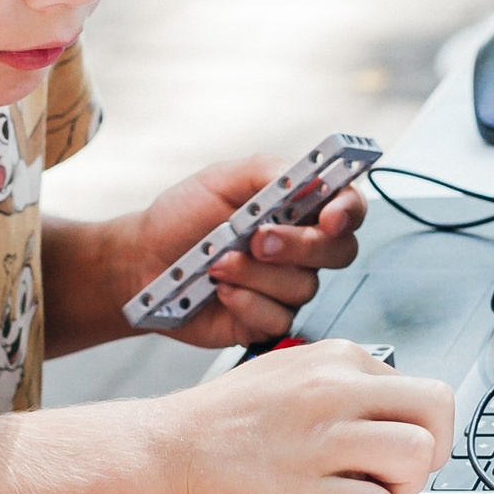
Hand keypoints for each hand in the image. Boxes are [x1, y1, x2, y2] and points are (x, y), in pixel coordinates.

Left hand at [117, 154, 368, 348]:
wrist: (144, 261)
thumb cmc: (182, 217)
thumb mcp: (220, 179)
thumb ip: (267, 172)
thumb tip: (310, 178)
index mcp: (298, 208)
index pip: (347, 207)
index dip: (348, 212)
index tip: (329, 217)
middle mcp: (300, 249)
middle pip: (338, 252)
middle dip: (299, 246)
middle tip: (257, 240)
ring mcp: (286, 287)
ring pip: (303, 287)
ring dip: (255, 274)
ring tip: (217, 264)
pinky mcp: (267, 320)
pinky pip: (278, 318)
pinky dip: (245, 302)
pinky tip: (220, 291)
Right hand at [155, 340, 452, 493]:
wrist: (158, 457)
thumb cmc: (217, 428)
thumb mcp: (288, 376)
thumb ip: (342, 390)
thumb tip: (390, 419)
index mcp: (335, 360)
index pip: (419, 389)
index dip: (412, 427)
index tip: (382, 448)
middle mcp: (335, 391)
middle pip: (437, 410)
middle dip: (428, 451)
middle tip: (392, 475)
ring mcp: (322, 442)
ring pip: (419, 457)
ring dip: (401, 488)